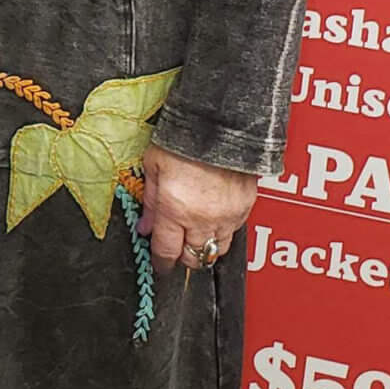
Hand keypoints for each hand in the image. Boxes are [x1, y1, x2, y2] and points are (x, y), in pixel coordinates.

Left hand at [138, 144, 259, 270]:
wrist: (222, 122)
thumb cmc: (186, 139)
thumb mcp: (154, 166)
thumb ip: (150, 201)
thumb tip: (145, 226)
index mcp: (176, 210)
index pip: (167, 252)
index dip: (161, 263)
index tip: (160, 266)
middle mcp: (203, 218)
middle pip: (194, 257)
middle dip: (183, 256)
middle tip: (177, 246)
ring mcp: (227, 215)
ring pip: (217, 249)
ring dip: (205, 246)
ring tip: (196, 234)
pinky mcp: (244, 207)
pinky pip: (233, 232)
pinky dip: (222, 230)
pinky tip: (214, 217)